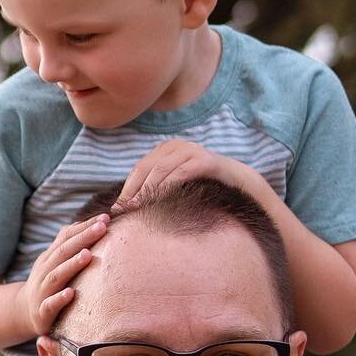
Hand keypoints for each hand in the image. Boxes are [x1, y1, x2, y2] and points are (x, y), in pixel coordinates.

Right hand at [16, 214, 108, 336]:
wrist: (23, 312)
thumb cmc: (48, 284)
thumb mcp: (55, 262)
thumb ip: (69, 245)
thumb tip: (91, 223)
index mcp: (50, 257)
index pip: (67, 237)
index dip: (85, 226)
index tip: (105, 217)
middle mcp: (45, 271)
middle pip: (63, 252)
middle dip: (83, 238)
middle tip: (102, 227)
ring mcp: (42, 291)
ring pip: (56, 276)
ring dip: (72, 265)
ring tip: (88, 255)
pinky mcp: (42, 312)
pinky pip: (50, 305)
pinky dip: (59, 299)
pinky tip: (71, 293)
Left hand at [116, 139, 250, 208]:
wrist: (238, 182)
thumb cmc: (203, 187)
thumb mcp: (177, 183)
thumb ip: (158, 188)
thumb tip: (131, 206)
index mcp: (166, 149)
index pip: (140, 168)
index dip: (127, 188)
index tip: (117, 208)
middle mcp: (176, 146)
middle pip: (146, 167)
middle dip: (132, 189)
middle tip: (123, 210)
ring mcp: (191, 150)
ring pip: (160, 170)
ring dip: (146, 190)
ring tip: (137, 208)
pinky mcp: (204, 160)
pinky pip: (180, 173)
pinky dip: (166, 188)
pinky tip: (157, 202)